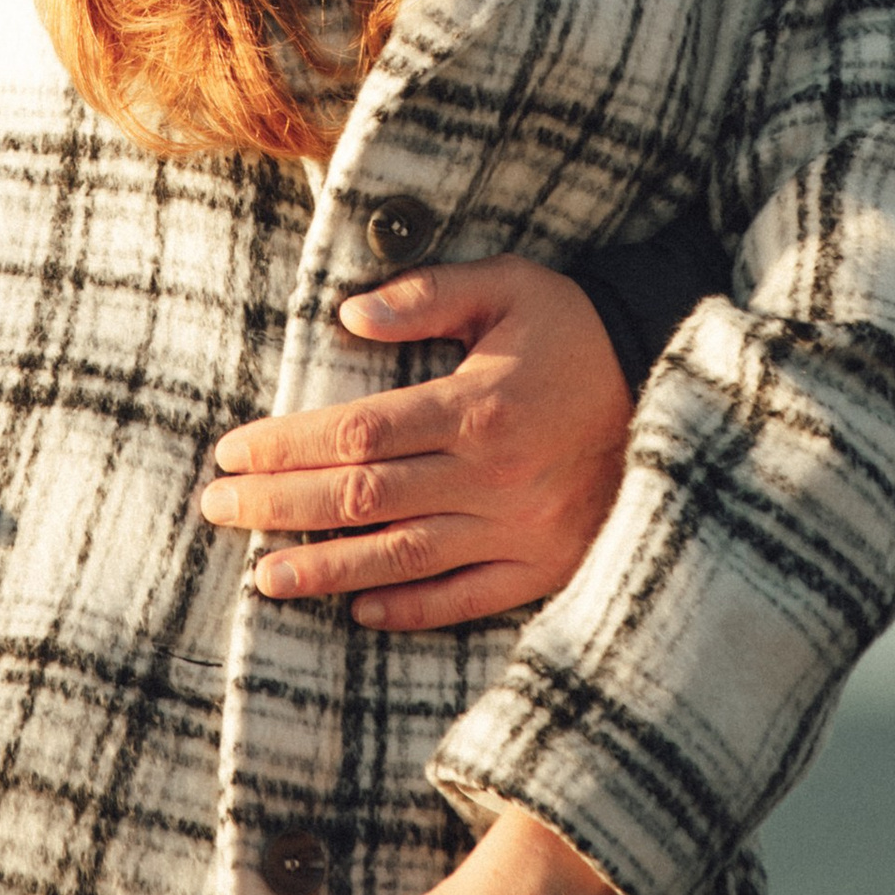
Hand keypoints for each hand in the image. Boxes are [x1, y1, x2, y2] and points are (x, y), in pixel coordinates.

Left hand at [199, 255, 630, 627]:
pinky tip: (359, 608)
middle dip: (280, 508)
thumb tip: (347, 314)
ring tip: (263, 578)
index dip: (284, 448)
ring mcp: (519, 530)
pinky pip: (466, 597)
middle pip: (362, 499)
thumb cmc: (577, 330)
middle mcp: (491, 478)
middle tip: (217, 511)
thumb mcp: (510, 286)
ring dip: (325, 570)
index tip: (230, 454)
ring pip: (402, 558)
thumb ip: (427, 294)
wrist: (677, 390)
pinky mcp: (546, 566)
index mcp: (475, 408)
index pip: (356, 433)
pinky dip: (409, 607)